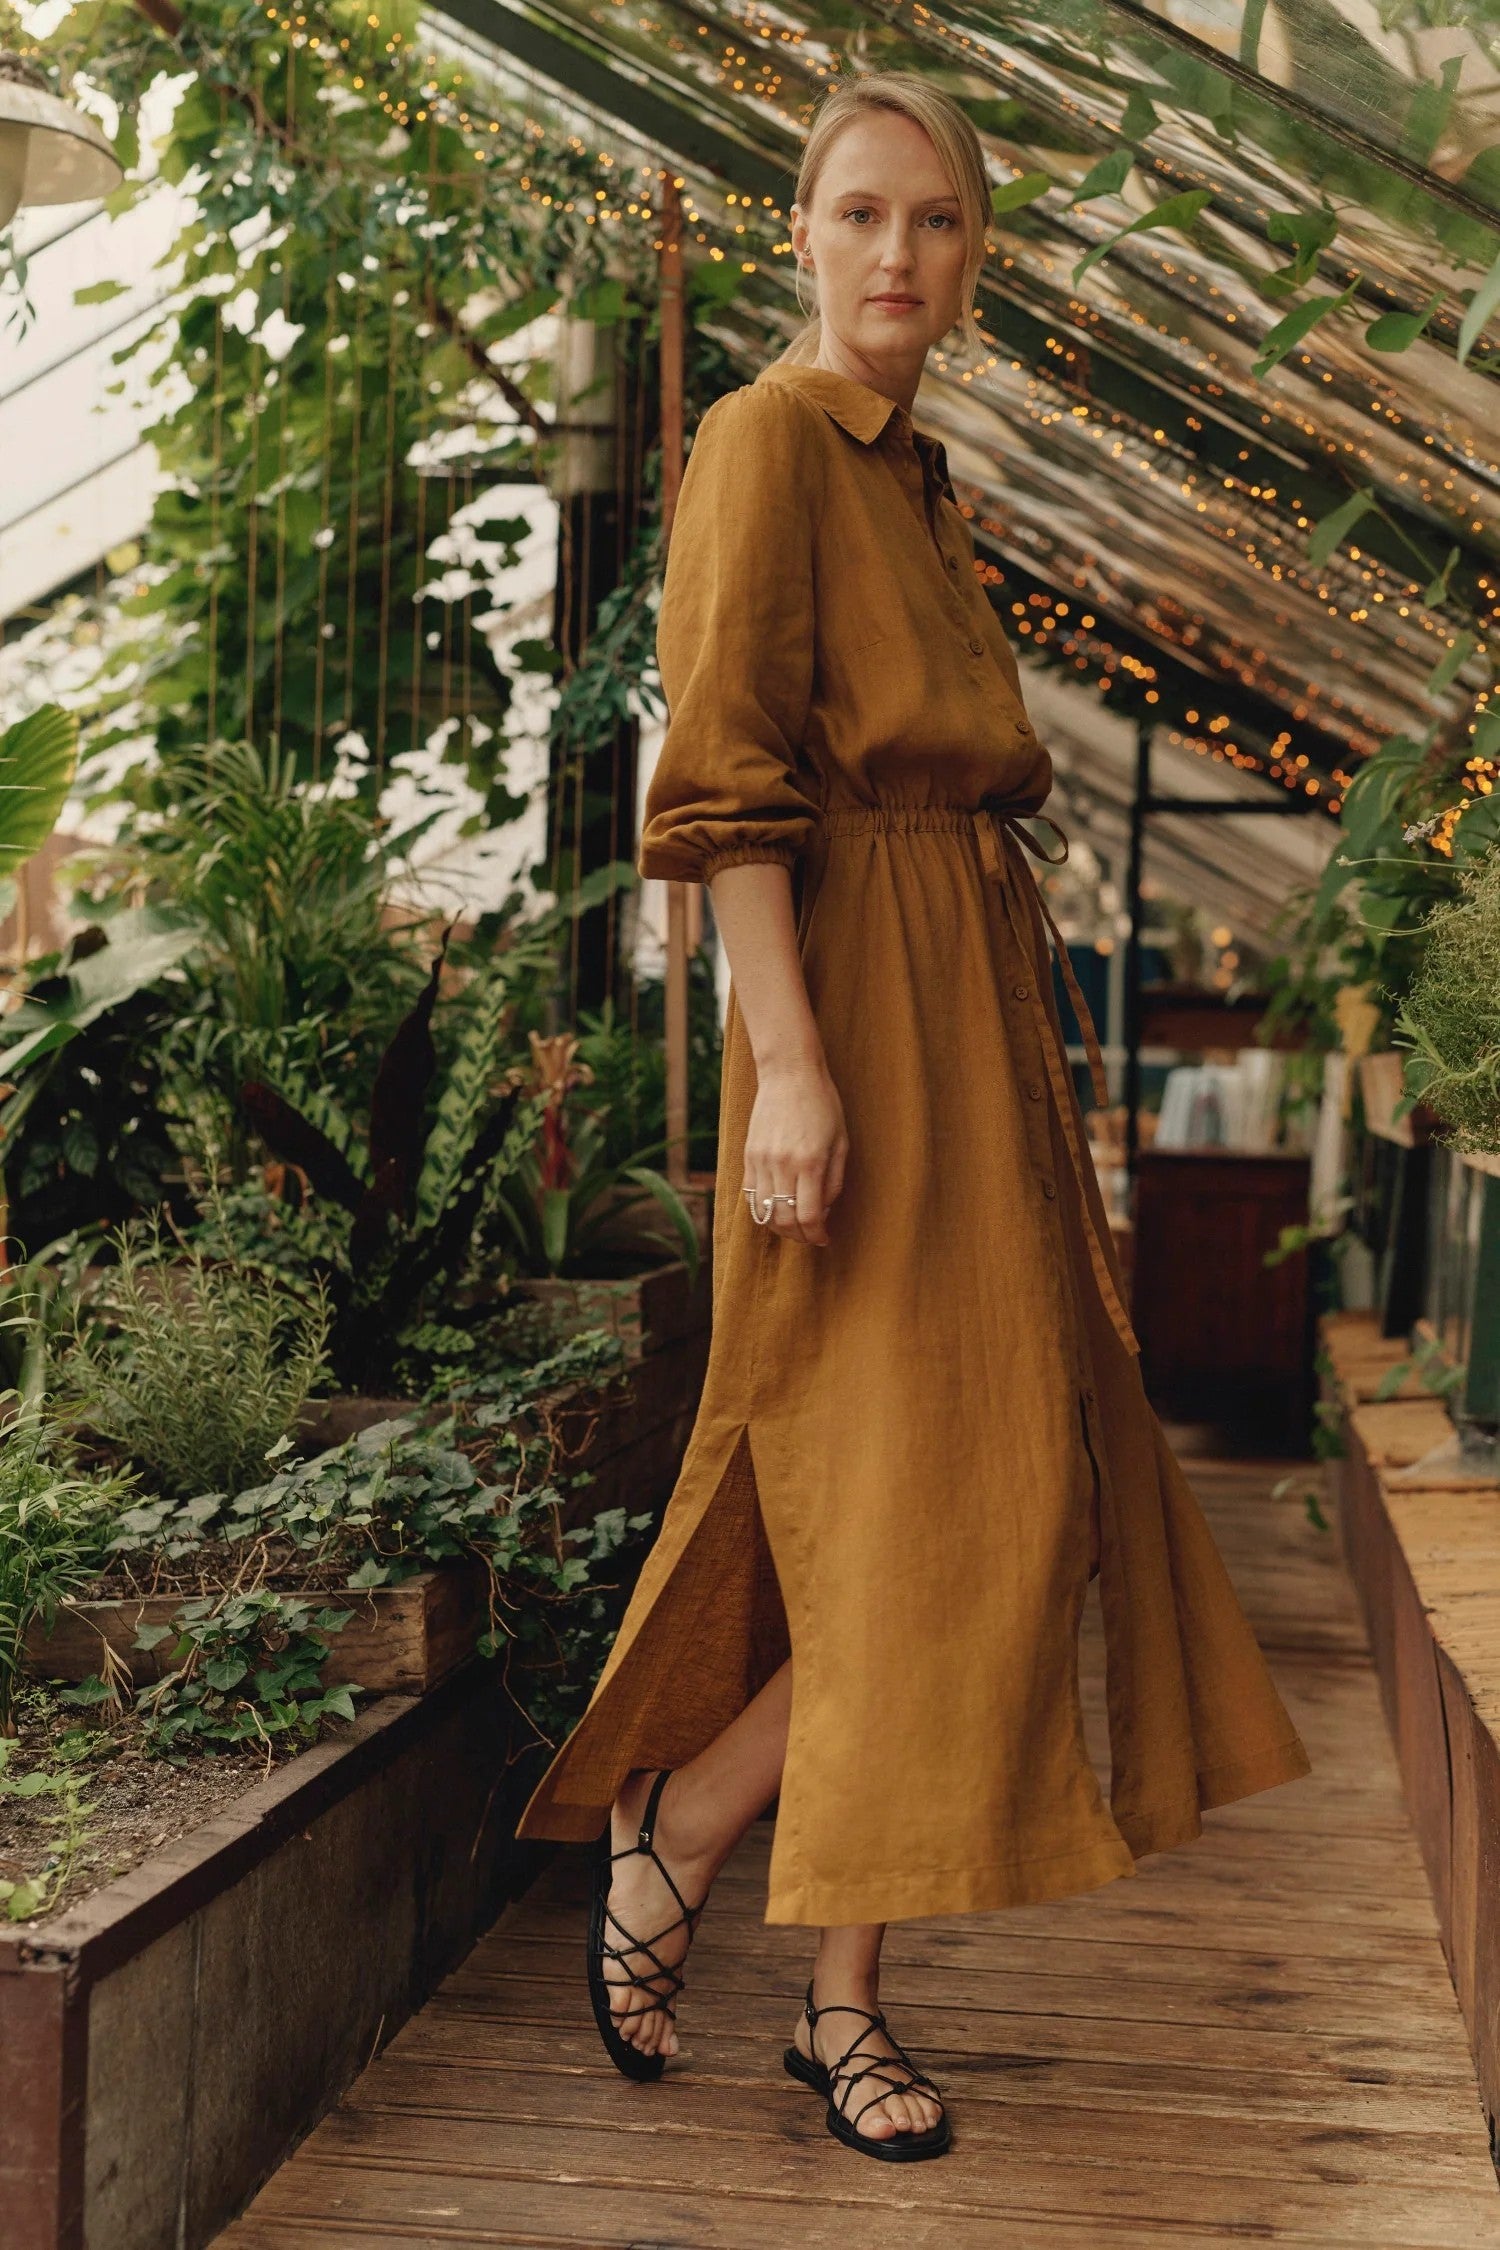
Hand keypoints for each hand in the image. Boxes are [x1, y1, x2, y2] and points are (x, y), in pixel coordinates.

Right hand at [743, 1060, 847, 1245]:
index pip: (808, 1215)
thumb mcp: (841, 1142)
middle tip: (810, 1235)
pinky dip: (763, 1208)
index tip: (824, 1238)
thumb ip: (834, 1180)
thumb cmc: (823, 1105)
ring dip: (779, 1226)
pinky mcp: (748, 1155)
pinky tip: (776, 1207)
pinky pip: (751, 1194)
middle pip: (783, 1219)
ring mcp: (761, 1160)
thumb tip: (824, 1210)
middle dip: (799, 1235)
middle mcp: (782, 1164)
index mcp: (810, 1162)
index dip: (816, 1234)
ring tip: (794, 1225)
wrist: (789, 1074)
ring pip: (764, 1211)